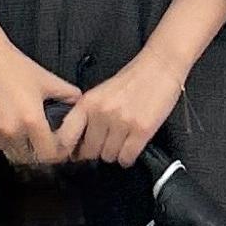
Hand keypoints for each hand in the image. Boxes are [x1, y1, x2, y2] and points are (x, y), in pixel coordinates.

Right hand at [0, 27, 82, 167]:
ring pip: (8, 151)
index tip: (55, 145)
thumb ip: (68, 95)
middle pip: (28, 158)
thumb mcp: (46, 79)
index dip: (55, 152)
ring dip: (15, 145)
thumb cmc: (14, 66)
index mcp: (31, 121)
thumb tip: (81, 106)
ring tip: (16, 125)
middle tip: (36, 137)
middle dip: (35, 150)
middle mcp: (10, 132)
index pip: (48, 155)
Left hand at [50, 44, 187, 168]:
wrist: (159, 67)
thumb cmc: (131, 81)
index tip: (73, 154)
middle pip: (89, 152)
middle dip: (96, 151)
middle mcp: (101, 113)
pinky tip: (131, 147)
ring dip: (114, 153)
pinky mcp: (141, 130)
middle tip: (106, 143)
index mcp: (87, 103)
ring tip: (122, 140)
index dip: (68, 150)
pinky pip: (126, 158)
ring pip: (108, 157)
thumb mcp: (99, 93)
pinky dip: (128, 158)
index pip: (66, 137)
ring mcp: (122, 122)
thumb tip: (75, 145)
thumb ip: (86, 115)